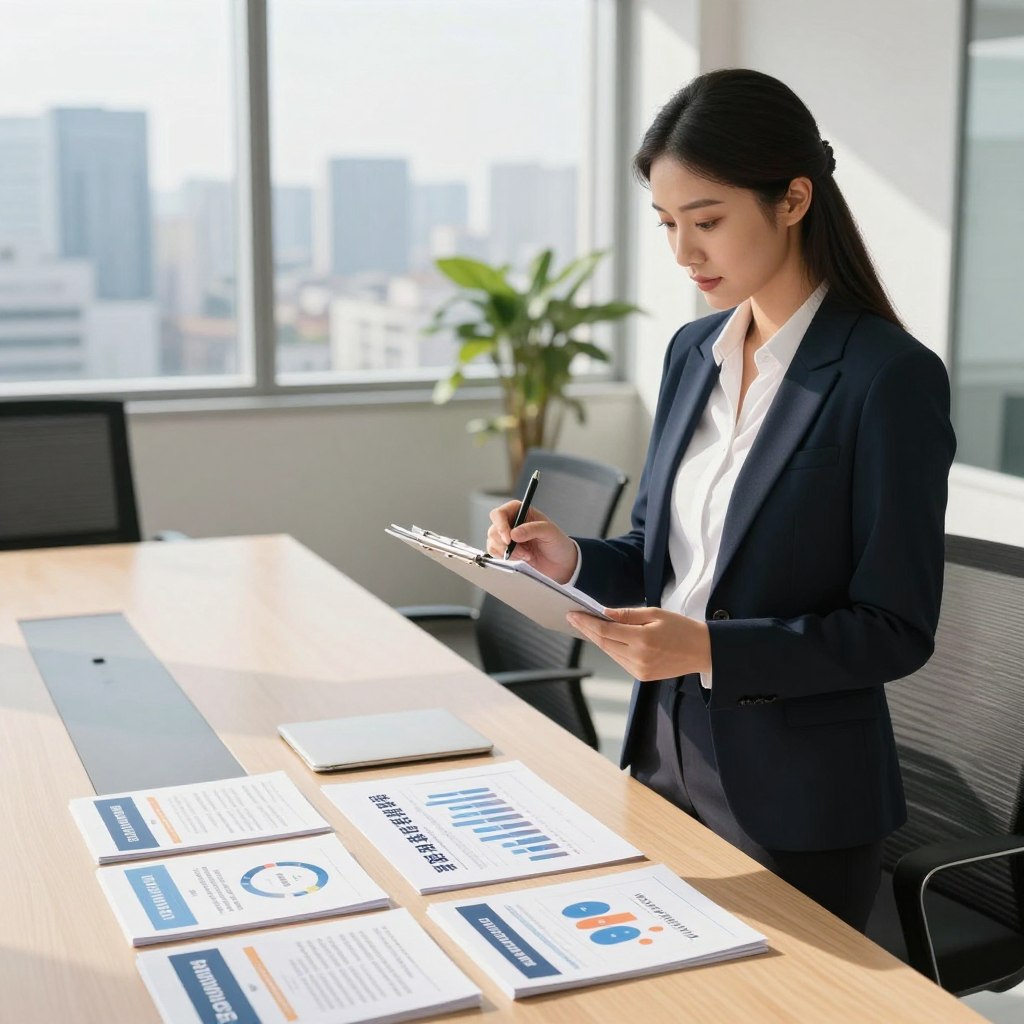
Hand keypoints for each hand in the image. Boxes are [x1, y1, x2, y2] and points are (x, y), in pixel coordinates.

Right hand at [486, 502, 577, 582]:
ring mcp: (507, 538)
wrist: (560, 563)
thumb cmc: (557, 543)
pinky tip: (521, 558)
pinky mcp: (505, 551)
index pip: (500, 514)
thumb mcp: (549, 532)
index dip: (500, 525)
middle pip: (493, 529)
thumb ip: (532, 529)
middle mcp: (511, 523)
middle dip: (506, 543)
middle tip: (522, 551)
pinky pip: (494, 553)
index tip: (509, 539)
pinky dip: (506, 558)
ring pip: (493, 542)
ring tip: (526, 554)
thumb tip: (514, 533)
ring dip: (509, 552)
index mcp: (520, 512)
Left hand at [566, 607, 711, 680]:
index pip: (605, 631)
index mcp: (642, 639)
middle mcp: (638, 658)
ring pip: (609, 652)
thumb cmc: (682, 628)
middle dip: (586, 630)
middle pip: (603, 643)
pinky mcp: (642, 676)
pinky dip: (610, 648)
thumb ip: (628, 614)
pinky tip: (603, 638)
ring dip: (596, 639)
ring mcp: (639, 670)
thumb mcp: (656, 613)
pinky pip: (619, 660)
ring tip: (585, 626)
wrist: (703, 651)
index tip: (573, 614)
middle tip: (573, 618)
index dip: (586, 623)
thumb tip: (604, 613)